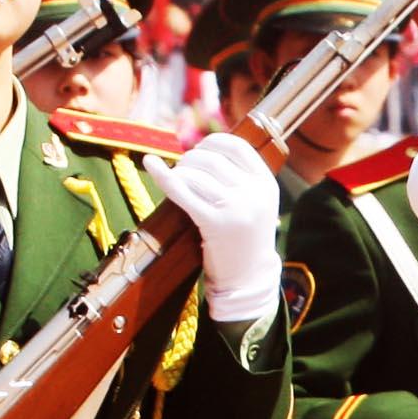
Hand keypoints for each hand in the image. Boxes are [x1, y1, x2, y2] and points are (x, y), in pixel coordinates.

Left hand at [145, 134, 281, 322]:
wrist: (249, 276)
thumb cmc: (245, 236)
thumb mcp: (256, 201)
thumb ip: (239, 177)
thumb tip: (202, 148)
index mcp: (266, 182)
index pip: (236, 146)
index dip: (212, 142)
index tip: (199, 150)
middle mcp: (253, 192)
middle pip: (211, 158)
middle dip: (191, 160)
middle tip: (184, 172)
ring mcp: (235, 208)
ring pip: (195, 173)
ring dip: (179, 172)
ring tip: (177, 182)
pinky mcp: (214, 224)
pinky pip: (182, 191)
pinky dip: (163, 176)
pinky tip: (151, 164)